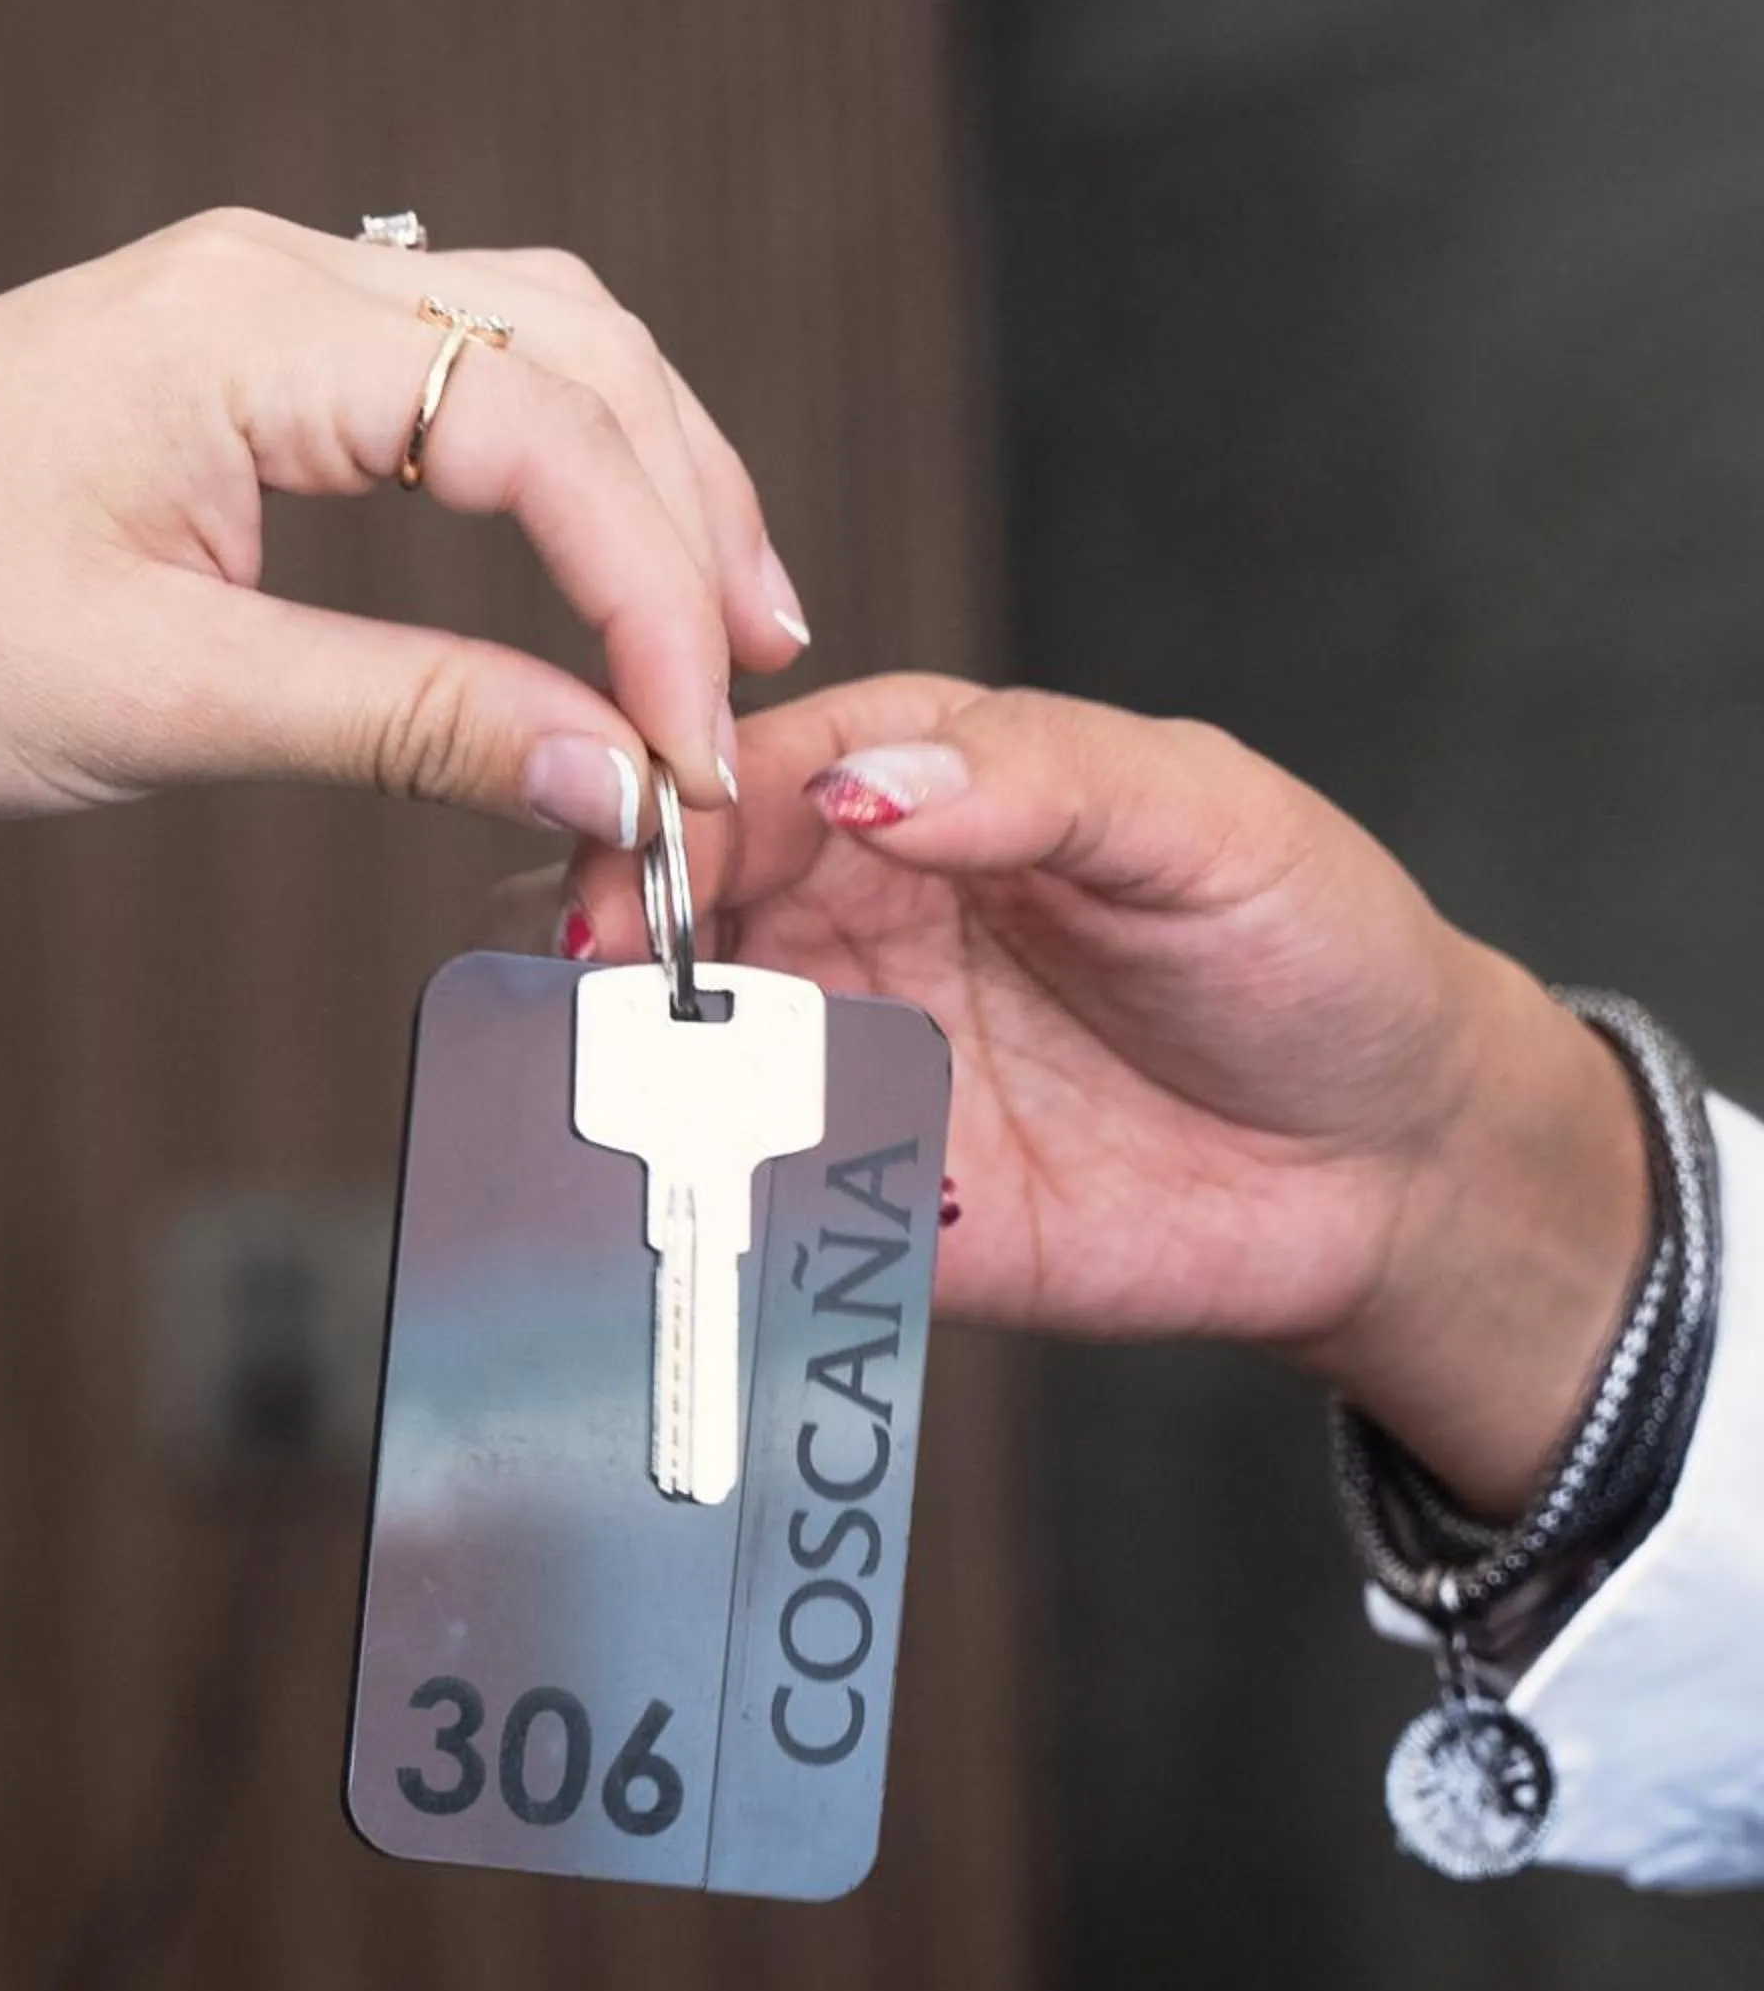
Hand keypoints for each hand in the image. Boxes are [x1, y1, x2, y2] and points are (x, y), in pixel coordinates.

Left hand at [0, 209, 807, 833]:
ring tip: (723, 630)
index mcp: (247, 326)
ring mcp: (250, 306)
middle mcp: (271, 276)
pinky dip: (554, 476)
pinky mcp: (229, 366)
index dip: (655, 595)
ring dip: (646, 482)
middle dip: (691, 524)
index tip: (692, 754)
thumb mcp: (160, 698)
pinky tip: (593, 568)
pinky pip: (451, 385)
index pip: (545, 432)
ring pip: (537, 349)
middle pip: (582, 354)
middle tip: (748, 697)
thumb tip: (616, 772)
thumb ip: (412, 724)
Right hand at [556, 677, 1650, 1514]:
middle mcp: (849, 924)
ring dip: (623, 1080)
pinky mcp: (868, 1210)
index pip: (746, 780)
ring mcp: (847, 1070)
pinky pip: (748, 1207)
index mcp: (912, 791)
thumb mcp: (1204, 819)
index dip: (673, 815)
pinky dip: (691, 1211)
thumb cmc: (1314, 950)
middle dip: (607, 949)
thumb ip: (1038, 777)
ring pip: (676, 1062)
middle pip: (672, 920)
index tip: (637, 868)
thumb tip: (870, 779)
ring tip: (611, 1105)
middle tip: (596, 995)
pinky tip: (670, 1212)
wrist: (1394, 1166)